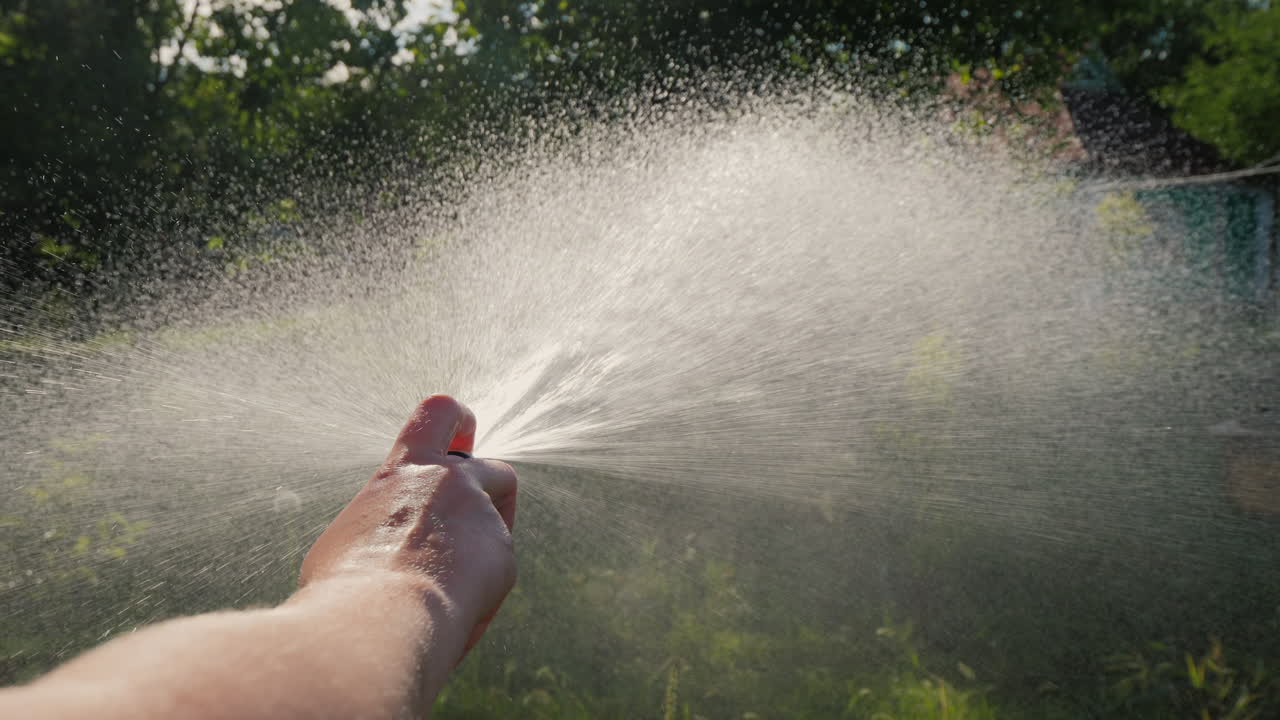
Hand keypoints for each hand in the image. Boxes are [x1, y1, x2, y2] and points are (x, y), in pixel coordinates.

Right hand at [299, 395, 517, 657]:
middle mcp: (451, 482)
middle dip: (490, 493)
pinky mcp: (502, 554)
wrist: (379, 616)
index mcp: (406, 470)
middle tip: (473, 524)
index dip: (458, 423)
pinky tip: (454, 614)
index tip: (463, 437)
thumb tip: (380, 544)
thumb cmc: (346, 585)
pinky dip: (480, 590)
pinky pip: (496, 571)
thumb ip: (379, 524)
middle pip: (496, 468)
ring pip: (499, 523)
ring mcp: (481, 516)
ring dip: (486, 543)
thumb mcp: (349, 537)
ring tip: (456, 582)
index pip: (439, 413)